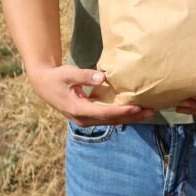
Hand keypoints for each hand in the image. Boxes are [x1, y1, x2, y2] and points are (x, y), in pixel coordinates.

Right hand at [26, 64, 155, 126]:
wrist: (43, 84)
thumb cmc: (57, 77)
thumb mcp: (68, 73)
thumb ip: (85, 75)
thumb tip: (102, 77)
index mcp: (77, 109)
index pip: (104, 113)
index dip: (121, 111)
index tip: (137, 107)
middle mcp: (82, 119)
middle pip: (111, 120)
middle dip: (132, 117)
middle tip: (152, 112)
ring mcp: (85, 120)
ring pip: (111, 121)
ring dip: (130, 117)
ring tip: (149, 113)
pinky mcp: (88, 117)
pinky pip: (107, 118)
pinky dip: (122, 115)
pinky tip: (135, 111)